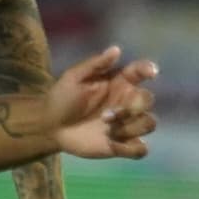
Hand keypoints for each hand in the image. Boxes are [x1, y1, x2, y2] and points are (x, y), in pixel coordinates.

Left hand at [44, 46, 158, 158]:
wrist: (49, 126)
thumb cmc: (62, 98)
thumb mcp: (74, 77)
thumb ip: (96, 64)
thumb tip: (117, 49)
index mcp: (119, 82)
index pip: (141, 72)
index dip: (149, 70)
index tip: (149, 72)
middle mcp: (127, 101)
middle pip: (148, 100)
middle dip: (133, 107)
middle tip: (107, 115)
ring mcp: (127, 124)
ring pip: (149, 124)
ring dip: (131, 127)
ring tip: (107, 129)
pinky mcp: (122, 145)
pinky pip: (141, 149)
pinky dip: (131, 148)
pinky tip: (112, 144)